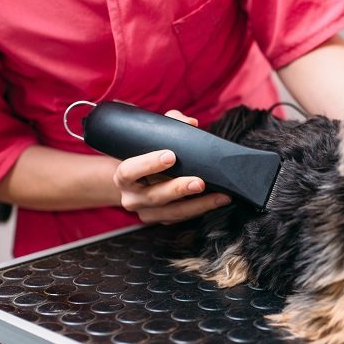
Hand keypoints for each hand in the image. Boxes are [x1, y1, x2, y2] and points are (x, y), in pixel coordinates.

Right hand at [113, 110, 231, 223]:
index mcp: (124, 176)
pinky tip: (217, 201)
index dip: (148, 164)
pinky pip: (182, 217)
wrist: (135, 183)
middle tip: (199, 182)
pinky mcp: (162, 220)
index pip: (129, 171)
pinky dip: (200, 209)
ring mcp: (146, 212)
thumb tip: (191, 123)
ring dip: (198, 205)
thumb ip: (168, 124)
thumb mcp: (150, 139)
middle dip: (178, 189)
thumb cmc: (145, 156)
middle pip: (154, 196)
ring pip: (172, 213)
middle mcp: (132, 198)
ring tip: (220, 196)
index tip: (171, 156)